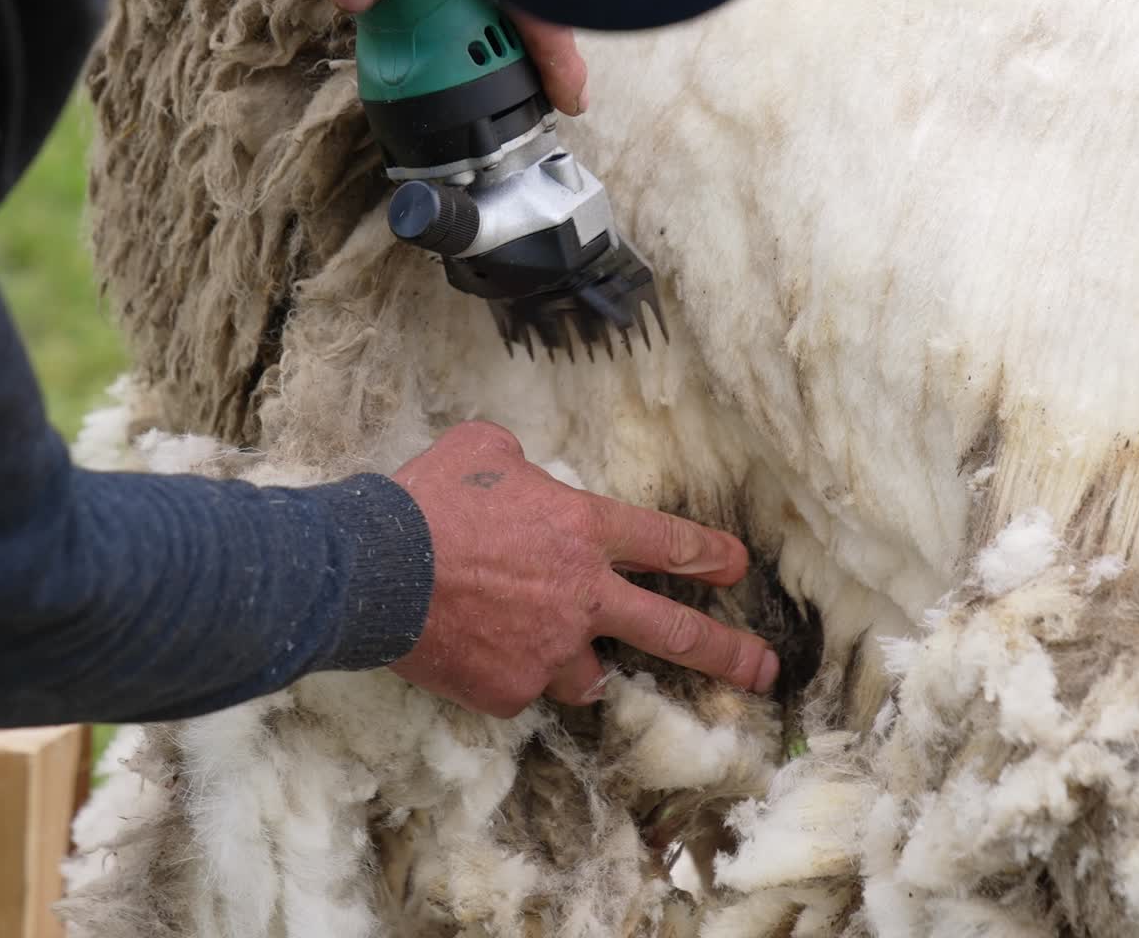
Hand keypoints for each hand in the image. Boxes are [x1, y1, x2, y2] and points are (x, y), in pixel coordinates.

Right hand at [390, 422, 779, 717]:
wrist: (373, 568)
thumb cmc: (429, 497)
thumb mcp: (484, 448)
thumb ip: (522, 461)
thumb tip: (522, 471)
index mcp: (583, 529)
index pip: (668, 543)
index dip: (711, 554)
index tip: (738, 567)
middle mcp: (583, 594)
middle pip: (675, 632)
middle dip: (729, 653)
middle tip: (765, 670)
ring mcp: (551, 650)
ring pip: (592, 673)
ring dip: (582, 661)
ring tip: (555, 650)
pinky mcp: (511, 691)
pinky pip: (525, 686)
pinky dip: (513, 672)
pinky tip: (480, 650)